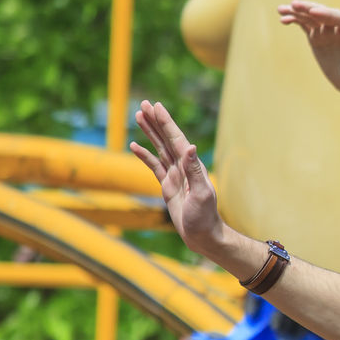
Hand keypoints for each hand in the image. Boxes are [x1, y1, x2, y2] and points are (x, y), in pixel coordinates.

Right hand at [130, 100, 225, 256]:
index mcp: (191, 165)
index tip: (157, 106)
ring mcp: (175, 175)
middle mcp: (184, 166)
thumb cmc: (204, 217)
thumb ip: (195, 170)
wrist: (202, 235)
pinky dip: (144, 155)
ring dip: (150, 133)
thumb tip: (190, 147)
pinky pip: (154, 166)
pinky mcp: (168, 185)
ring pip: (159, 148)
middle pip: (167, 138)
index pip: (176, 138)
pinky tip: (134, 146)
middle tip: (144, 104)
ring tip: (138, 116)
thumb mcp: (201, 193)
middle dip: (156, 121)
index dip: (166, 122)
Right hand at [278, 1, 339, 94]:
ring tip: (281, 10)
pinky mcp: (317, 36)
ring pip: (310, 17)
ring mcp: (326, 30)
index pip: (338, 18)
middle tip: (294, 4)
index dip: (325, 14)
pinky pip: (305, 25)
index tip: (312, 11)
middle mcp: (338, 25)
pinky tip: (283, 19)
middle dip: (308, 8)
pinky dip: (295, 20)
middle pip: (322, 13)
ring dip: (296, 12)